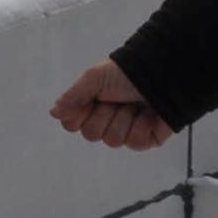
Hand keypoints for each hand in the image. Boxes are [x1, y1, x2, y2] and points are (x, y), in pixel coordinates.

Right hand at [50, 60, 175, 152]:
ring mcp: (126, 131)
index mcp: (92, 104)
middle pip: (91, 134)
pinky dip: (142, 126)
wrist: (163, 75)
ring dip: (125, 118)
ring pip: (113, 140)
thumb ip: (73, 96)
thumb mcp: (95, 78)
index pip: (72, 124)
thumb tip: (53, 113)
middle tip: (117, 100)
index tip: (90, 101)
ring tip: (136, 104)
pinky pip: (134, 143)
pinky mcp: (146, 139)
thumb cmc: (128, 73)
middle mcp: (107, 119)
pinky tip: (149, 115)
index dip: (79, 115)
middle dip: (105, 115)